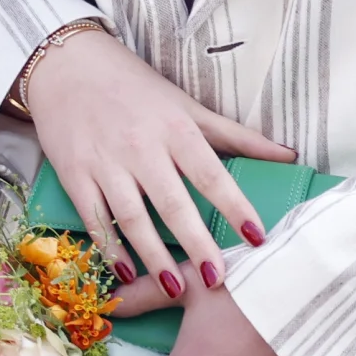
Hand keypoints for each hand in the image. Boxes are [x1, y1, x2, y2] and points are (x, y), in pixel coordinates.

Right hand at [16, 26, 294, 303]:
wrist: (66, 65)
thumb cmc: (134, 87)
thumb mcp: (186, 106)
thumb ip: (236, 135)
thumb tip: (289, 155)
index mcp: (174, 129)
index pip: (210, 174)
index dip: (234, 206)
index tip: (256, 237)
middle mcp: (140, 148)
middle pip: (172, 203)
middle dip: (196, 243)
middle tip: (217, 279)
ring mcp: (104, 163)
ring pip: (131, 217)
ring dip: (153, 255)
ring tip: (174, 289)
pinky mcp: (74, 174)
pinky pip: (94, 217)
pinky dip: (109, 246)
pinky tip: (125, 271)